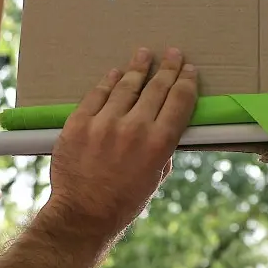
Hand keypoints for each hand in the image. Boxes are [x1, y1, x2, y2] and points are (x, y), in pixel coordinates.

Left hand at [42, 47, 196, 244]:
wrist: (83, 214)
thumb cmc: (125, 201)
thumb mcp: (157, 176)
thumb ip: (164, 148)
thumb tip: (165, 125)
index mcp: (160, 143)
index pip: (180, 101)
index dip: (186, 81)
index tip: (189, 70)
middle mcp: (135, 128)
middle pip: (157, 88)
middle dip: (168, 68)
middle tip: (173, 54)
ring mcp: (104, 123)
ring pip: (127, 86)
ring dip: (138, 68)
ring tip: (144, 54)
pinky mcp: (79, 123)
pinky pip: (97, 95)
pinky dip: (108, 82)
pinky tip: (115, 73)